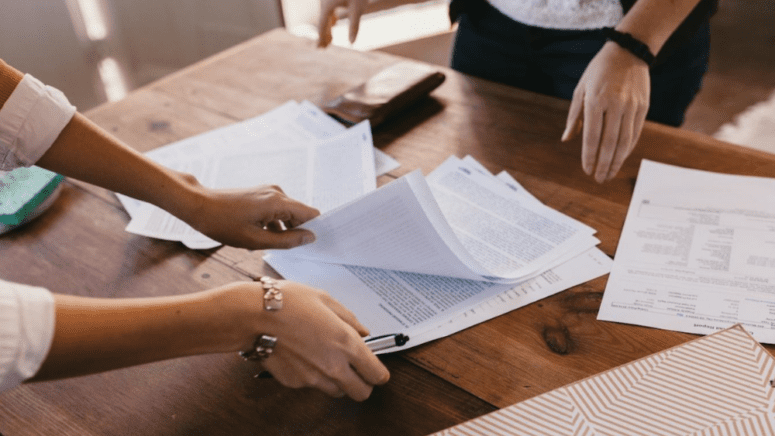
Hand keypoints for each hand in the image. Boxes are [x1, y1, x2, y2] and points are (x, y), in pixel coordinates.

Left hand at [185, 184, 319, 249]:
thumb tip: (310, 238)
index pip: (311, 214)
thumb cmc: (223, 223)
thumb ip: (287, 241)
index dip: (316, 228)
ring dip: (282, 230)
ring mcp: (268, 192)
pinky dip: (273, 224)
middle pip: (300, 214)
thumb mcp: (256, 240)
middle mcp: (277, 193)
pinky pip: (276, 211)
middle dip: (296, 232)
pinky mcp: (260, 195)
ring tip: (264, 242)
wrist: (198, 206)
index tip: (313, 245)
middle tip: (283, 249)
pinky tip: (258, 236)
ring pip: (287, 214)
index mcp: (278, 202)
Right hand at [227, 281, 389, 399]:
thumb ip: (350, 319)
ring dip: (338, 382)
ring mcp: (313, 378)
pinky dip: (313, 376)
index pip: (376, 374)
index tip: (376, 369)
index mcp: (346, 343)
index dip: (379, 373)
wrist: (254, 316)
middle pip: (361, 393)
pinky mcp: (295, 383)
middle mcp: (333, 365)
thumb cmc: (288, 303)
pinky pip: (312, 385)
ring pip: (337, 392)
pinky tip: (305, 357)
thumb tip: (363, 331)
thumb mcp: (326, 300)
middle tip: (357, 371)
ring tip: (327, 361)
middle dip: (363, 384)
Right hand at [318, 0, 367, 46]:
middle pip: (322, 21)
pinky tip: (334, 23)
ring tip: (330, 40)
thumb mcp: (358, 9)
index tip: (321, 48)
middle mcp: (324, 1)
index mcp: (327, 6)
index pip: (322, 25)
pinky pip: (329, 9)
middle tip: (323, 48)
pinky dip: (331, 18)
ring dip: (327, 27)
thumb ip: (354, 26)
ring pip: (325, 16)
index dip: (321, 37)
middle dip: (323, 34)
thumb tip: (352, 43)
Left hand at [562, 42, 650, 182]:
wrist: (629, 51)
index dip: (589, 156)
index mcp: (596, 100)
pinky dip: (627, 149)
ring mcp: (631, 106)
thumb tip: (566, 139)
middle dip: (603, 164)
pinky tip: (621, 159)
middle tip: (598, 179)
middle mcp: (615, 105)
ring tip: (609, 174)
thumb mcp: (580, 89)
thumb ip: (574, 116)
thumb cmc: (598, 71)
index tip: (586, 170)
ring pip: (624, 142)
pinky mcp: (643, 107)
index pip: (591, 136)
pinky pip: (635, 133)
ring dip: (616, 161)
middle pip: (609, 143)